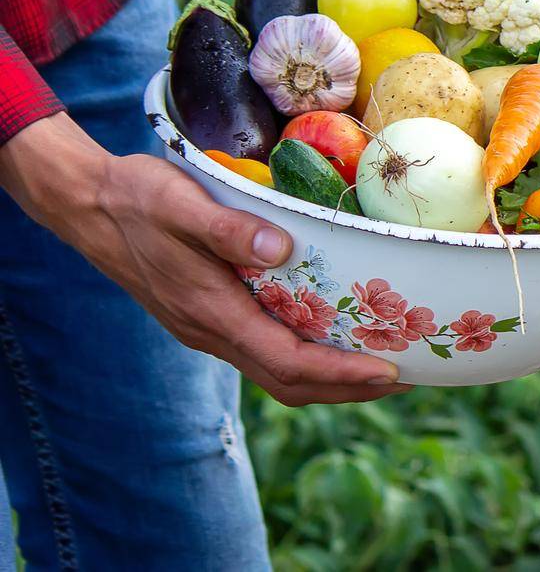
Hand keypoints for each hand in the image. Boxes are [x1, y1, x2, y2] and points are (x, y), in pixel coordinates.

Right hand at [0, 114, 410, 405]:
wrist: (87, 204)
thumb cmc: (137, 198)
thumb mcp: (181, 202)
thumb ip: (229, 228)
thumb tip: (282, 248)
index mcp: (212, 311)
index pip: (288, 361)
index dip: (342, 373)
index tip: (390, 371)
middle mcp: (212, 332)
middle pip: (290, 382)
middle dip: (348, 388)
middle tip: (406, 377)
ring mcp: (208, 329)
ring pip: (277, 372)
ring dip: (330, 379)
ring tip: (382, 367)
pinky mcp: (208, 317)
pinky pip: (265, 352)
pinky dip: (306, 357)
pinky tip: (333, 337)